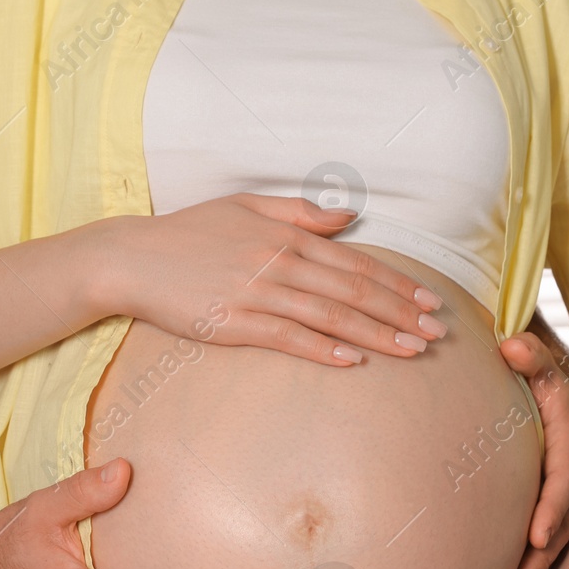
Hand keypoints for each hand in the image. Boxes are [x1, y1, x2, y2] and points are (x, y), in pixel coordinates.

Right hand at [95, 193, 447, 366]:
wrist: (131, 259)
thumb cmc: (187, 233)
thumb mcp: (245, 206)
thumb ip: (299, 212)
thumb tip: (348, 218)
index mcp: (286, 236)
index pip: (355, 263)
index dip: (397, 283)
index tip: (429, 300)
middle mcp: (278, 263)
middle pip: (353, 292)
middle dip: (400, 313)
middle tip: (437, 333)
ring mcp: (256, 294)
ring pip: (329, 317)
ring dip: (375, 335)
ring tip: (412, 351)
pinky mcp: (233, 323)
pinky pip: (287, 338)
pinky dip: (321, 349)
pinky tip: (351, 362)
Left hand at [499, 331, 568, 568]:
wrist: (537, 361)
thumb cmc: (531, 356)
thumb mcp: (536, 346)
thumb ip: (529, 348)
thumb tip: (509, 344)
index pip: (566, 472)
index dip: (554, 506)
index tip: (538, 535)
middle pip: (563, 513)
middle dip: (546, 550)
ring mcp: (560, 479)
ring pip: (556, 527)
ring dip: (537, 561)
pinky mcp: (543, 489)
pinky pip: (540, 527)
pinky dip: (525, 553)